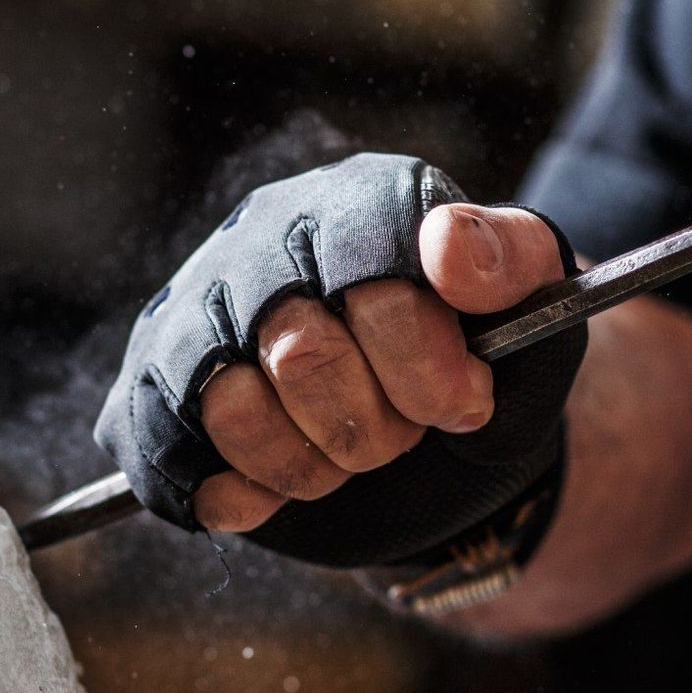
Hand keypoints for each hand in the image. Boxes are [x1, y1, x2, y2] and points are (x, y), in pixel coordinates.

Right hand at [95, 152, 584, 567]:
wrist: (435, 451)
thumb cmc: (484, 370)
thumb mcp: (537, 320)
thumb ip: (516, 269)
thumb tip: (449, 247)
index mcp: (361, 202)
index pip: (370, 263)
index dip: (420, 354)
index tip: (464, 402)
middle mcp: (267, 240)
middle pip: (298, 347)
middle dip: (371, 425)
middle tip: (404, 436)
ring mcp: (198, 313)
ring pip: (225, 402)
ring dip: (306, 463)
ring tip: (345, 460)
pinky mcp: (154, 390)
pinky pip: (160, 446)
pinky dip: (235, 489)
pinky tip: (279, 490)